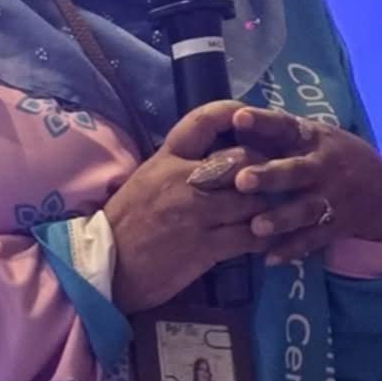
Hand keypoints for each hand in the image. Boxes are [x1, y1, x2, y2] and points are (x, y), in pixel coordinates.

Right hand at [102, 101, 303, 310]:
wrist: (105, 268)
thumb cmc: (127, 222)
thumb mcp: (148, 179)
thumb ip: (181, 164)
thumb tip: (220, 155)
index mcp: (167, 158)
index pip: (203, 120)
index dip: (232, 112)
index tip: (250, 116)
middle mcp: (184, 179)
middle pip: (242, 160)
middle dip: (264, 169)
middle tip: (275, 176)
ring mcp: (197, 213)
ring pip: (252, 199)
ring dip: (268, 207)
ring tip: (276, 212)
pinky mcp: (206, 247)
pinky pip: (249, 236)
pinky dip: (263, 238)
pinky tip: (267, 240)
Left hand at [229, 113, 381, 263]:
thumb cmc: (331, 157)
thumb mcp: (313, 137)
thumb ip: (276, 133)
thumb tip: (229, 119)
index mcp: (313, 138)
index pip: (286, 126)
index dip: (263, 122)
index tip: (239, 118)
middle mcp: (324, 166)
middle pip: (296, 171)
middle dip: (270, 176)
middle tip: (242, 180)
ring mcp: (333, 197)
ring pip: (305, 209)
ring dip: (281, 218)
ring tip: (256, 227)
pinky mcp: (338, 225)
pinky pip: (313, 239)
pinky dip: (292, 249)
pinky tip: (269, 259)